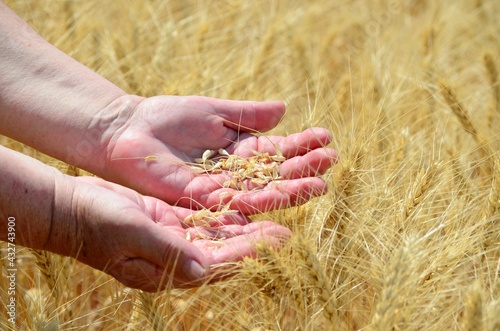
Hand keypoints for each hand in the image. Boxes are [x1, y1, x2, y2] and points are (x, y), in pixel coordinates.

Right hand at [53, 176, 290, 291]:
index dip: (249, 251)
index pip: (218, 263)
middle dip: (254, 242)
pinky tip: (242, 206)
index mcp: (167, 269)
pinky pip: (202, 221)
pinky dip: (222, 215)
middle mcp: (175, 258)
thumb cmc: (96, 224)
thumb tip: (203, 268)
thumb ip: (167, 249)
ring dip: (243, 227)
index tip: (278, 239)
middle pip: (224, 251)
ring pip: (217, 235)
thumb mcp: (131, 233)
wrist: (71, 210)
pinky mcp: (169, 223)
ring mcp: (173, 240)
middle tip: (284, 231)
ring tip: (270, 217)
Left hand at [101, 95, 337, 213]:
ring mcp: (219, 189)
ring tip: (318, 183)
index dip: (302, 145)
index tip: (326, 137)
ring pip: (261, 192)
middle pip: (275, 174)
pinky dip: (257, 201)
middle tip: (331, 161)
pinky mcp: (200, 200)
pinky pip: (233, 203)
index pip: (278, 150)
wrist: (130, 130)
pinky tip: (280, 195)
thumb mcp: (215, 110)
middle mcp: (235, 173)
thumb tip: (284, 109)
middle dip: (303, 168)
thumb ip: (248, 114)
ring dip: (289, 189)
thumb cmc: (169, 117)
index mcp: (240, 150)